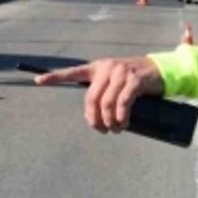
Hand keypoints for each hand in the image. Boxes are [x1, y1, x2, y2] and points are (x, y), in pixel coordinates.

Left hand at [35, 57, 163, 133]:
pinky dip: (121, 117)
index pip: (73, 72)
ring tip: (115, 129)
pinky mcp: (135, 79)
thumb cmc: (134, 80)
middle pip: (92, 98)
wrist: (159, 70)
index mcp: (98, 67)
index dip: (55, 77)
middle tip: (101, 130)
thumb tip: (92, 118)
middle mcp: (107, 67)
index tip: (37, 81)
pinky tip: (123, 123)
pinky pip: (123, 103)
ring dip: (109, 122)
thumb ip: (102, 94)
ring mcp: (121, 71)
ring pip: (107, 103)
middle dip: (94, 119)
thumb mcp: (115, 82)